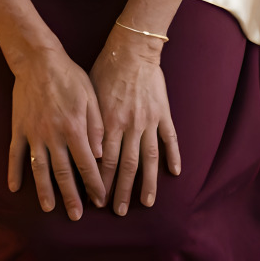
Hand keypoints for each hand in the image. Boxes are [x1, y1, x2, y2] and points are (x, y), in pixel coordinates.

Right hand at [8, 45, 107, 218]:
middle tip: (76, 216)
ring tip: (49, 208)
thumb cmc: (70, 76)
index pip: (87, 165)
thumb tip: (100, 155)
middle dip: (71, 197)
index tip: (99, 200)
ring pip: (39, 169)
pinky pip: (15, 155)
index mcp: (75, 128)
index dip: (94, 184)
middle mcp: (53, 135)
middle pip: (63, 173)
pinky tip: (14, 188)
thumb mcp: (91, 96)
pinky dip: (14, 172)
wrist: (38, 59)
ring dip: (44, 190)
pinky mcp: (18, 128)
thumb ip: (96, 127)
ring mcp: (33, 133)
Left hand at [91, 27, 181, 214]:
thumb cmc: (104, 70)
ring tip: (147, 203)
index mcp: (108, 123)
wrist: (131, 49)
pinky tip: (176, 172)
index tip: (97, 200)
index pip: (103, 161)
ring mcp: (148, 121)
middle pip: (125, 166)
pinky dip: (174, 156)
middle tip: (118, 211)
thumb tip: (83, 149)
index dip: (100, 182)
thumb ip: (89, 124)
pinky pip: (170, 139)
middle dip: (121, 191)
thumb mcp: (89, 96)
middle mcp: (129, 126)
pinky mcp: (163, 114)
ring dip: (147, 183)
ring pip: (149, 159)